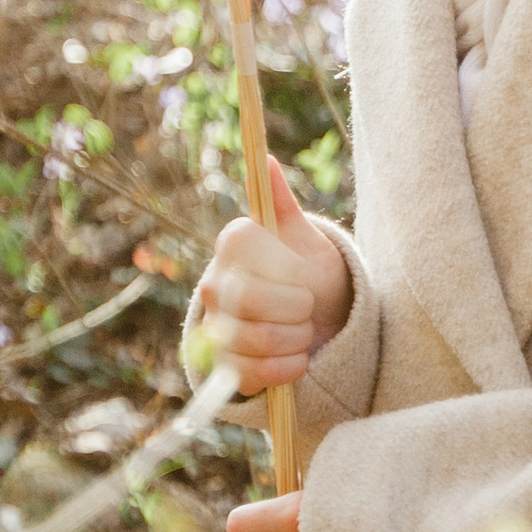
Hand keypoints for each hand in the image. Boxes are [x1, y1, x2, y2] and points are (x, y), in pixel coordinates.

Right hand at [195, 157, 351, 395]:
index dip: (286, 266)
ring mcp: (216, 327)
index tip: (305, 274)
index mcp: (234, 244)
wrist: (316, 326)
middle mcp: (215, 284)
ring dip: (296, 339)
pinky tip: (299, 358)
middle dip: (295, 308)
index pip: (246, 246)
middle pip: (248, 297)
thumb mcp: (306, 239)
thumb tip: (266, 159)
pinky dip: (287, 368)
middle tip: (308, 307)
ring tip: (305, 331)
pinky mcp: (223, 367)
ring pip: (254, 337)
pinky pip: (252, 372)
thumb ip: (283, 204)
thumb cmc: (310, 275)